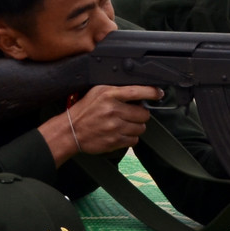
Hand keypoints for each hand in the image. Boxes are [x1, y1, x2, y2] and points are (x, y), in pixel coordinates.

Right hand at [42, 84, 158, 162]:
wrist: (71, 130)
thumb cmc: (84, 110)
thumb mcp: (97, 91)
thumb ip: (116, 90)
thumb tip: (138, 90)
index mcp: (110, 94)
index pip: (138, 91)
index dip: (152, 92)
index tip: (158, 93)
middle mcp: (113, 110)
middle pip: (143, 113)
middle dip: (141, 114)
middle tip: (133, 113)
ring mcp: (115, 127)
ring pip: (141, 128)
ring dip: (137, 126)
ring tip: (126, 124)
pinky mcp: (114, 141)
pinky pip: (134, 140)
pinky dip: (131, 137)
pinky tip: (122, 133)